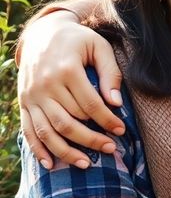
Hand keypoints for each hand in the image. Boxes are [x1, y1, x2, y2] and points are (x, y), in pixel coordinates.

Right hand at [17, 10, 123, 169]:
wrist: (42, 33)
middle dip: (91, 139)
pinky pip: (28, 130)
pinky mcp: (24, 102)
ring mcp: (31, 96)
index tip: (121, 131)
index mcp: (66, 69)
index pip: (90, 104)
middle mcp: (45, 85)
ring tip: (86, 164)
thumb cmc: (78, 40)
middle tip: (111, 149)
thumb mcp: (99, 47)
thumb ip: (110, 73)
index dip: (107, 121)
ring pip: (48, 130)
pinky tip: (50, 164)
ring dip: (66, 151)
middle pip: (69, 121)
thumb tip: (117, 103)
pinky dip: (38, 149)